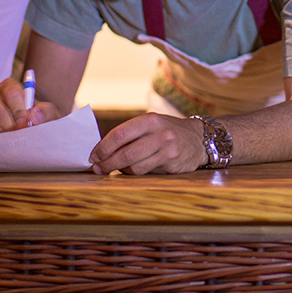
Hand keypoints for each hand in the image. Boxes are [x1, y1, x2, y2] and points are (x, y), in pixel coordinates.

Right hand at [0, 77, 58, 136]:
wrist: (25, 125)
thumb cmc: (36, 116)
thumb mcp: (46, 111)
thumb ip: (45, 111)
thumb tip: (34, 117)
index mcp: (8, 85)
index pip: (12, 94)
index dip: (19, 111)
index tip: (26, 123)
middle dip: (12, 126)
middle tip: (22, 136)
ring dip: (5, 135)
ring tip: (17, 141)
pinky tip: (7, 143)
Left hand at [89, 113, 208, 174]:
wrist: (198, 139)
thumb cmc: (167, 132)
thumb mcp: (151, 125)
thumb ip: (130, 134)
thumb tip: (101, 150)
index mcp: (149, 120)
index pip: (120, 133)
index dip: (103, 147)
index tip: (93, 156)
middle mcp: (159, 132)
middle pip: (126, 152)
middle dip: (107, 163)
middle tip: (98, 169)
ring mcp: (167, 148)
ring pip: (135, 165)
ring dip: (120, 170)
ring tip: (115, 169)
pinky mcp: (172, 162)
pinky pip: (146, 171)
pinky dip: (134, 173)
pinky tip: (132, 170)